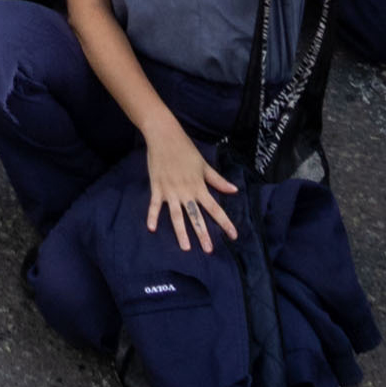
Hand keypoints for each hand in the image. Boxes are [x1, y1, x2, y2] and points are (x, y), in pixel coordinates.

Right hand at [140, 121, 238, 246]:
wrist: (164, 136)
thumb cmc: (186, 150)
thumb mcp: (204, 165)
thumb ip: (218, 180)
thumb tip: (234, 190)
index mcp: (199, 186)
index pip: (215, 208)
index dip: (225, 222)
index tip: (233, 235)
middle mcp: (186, 191)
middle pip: (196, 216)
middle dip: (203, 233)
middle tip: (209, 250)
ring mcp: (170, 191)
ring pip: (176, 215)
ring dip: (181, 232)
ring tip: (185, 247)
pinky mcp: (157, 188)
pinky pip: (154, 205)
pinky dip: (152, 216)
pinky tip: (151, 228)